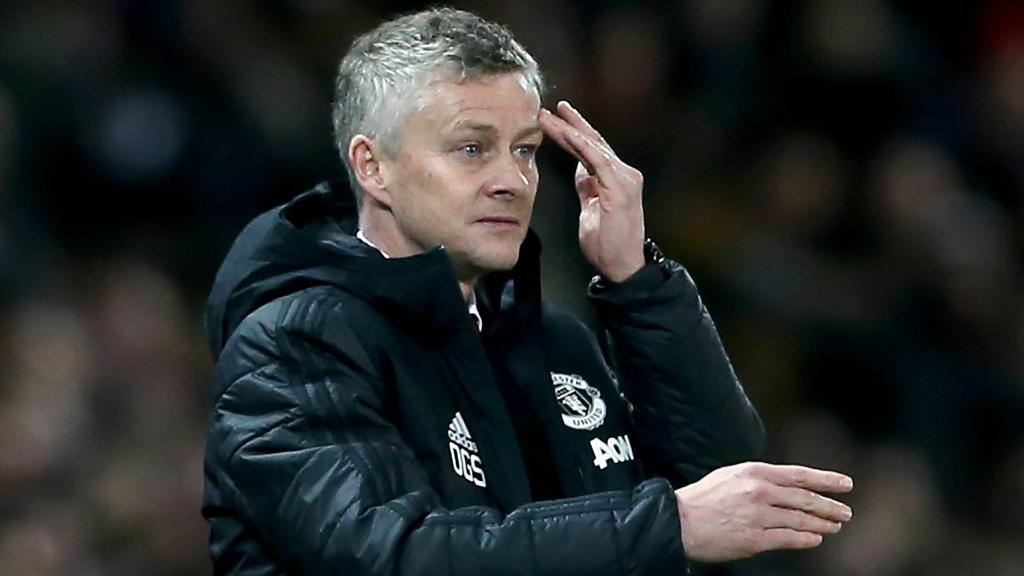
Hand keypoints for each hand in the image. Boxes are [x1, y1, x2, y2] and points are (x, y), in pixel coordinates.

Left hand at [538, 101, 645, 281]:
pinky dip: (579, 145)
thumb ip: (588, 186)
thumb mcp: (591, 208)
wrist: (621, 266)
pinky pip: (596, 160)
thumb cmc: (607, 243)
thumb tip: (580, 169)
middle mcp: (624, 174)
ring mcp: (624, 179)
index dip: (573, 132)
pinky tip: (564, 133)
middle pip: (593, 142)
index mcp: (615, 179)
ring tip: (547, 118)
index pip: (592, 149)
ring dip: (568, 130)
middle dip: (570, 123)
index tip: (555, 119)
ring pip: (592, 146)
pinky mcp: (620, 188)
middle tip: (547, 109)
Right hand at [674, 462, 853, 561]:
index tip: (846, 484)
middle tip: (845, 512)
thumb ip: (758, 478)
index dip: (826, 480)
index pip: (799, 475)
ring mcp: (758, 517)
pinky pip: (789, 539)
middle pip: (805, 499)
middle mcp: (759, 492)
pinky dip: (807, 538)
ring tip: (834, 525)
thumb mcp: (731, 476)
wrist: (680, 521)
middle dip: (830, 506)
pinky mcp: (755, 540)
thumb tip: (786, 485)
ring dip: (822, 524)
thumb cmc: (703, 498)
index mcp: (754, 472)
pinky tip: (816, 538)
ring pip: (801, 520)